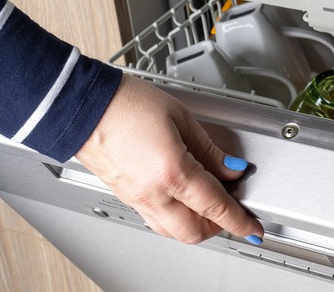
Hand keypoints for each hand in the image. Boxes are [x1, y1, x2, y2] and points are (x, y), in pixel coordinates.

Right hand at [75, 74, 263, 243]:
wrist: (81, 105)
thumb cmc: (124, 103)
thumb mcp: (180, 117)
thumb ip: (209, 148)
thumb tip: (230, 168)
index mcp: (172, 171)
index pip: (216, 207)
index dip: (240, 220)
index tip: (253, 226)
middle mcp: (153, 192)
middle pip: (194, 231)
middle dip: (219, 226)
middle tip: (231, 207)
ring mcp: (136, 197)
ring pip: (173, 231)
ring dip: (196, 224)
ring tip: (208, 202)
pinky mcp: (125, 194)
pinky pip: (155, 219)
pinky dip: (174, 216)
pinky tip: (181, 197)